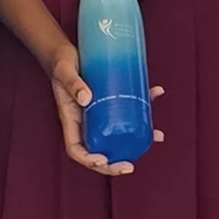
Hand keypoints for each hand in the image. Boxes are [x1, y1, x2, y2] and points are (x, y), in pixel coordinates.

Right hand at [43, 41, 164, 175]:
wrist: (66, 52)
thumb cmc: (61, 64)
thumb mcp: (65, 72)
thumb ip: (74, 84)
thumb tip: (87, 97)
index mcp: (71, 121)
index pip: (77, 150)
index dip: (89, 160)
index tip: (102, 160)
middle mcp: (86, 123)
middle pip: (99, 151)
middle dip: (114, 164)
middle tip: (129, 166)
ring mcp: (99, 115)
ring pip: (118, 135)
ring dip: (138, 140)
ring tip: (156, 137)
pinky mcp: (110, 103)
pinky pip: (127, 111)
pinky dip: (144, 106)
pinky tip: (155, 95)